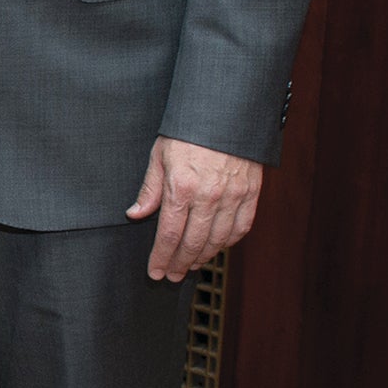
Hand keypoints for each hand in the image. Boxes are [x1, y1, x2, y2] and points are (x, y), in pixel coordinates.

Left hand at [127, 136, 263, 281]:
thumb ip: (149, 189)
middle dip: (180, 263)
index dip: (161, 257)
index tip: (155, 272)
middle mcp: (210, 195)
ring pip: (219, 239)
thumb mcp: (159, 155)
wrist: (227, 111)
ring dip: (204, 256)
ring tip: (191, 265)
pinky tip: (217, 248)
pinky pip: (242, 226)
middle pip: (194, 242)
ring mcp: (234, 195)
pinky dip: (229, 242)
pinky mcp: (252, 192)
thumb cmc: (187, 132)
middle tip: (172, 276)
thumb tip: (135, 214)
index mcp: (182, 187)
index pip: (169, 233)